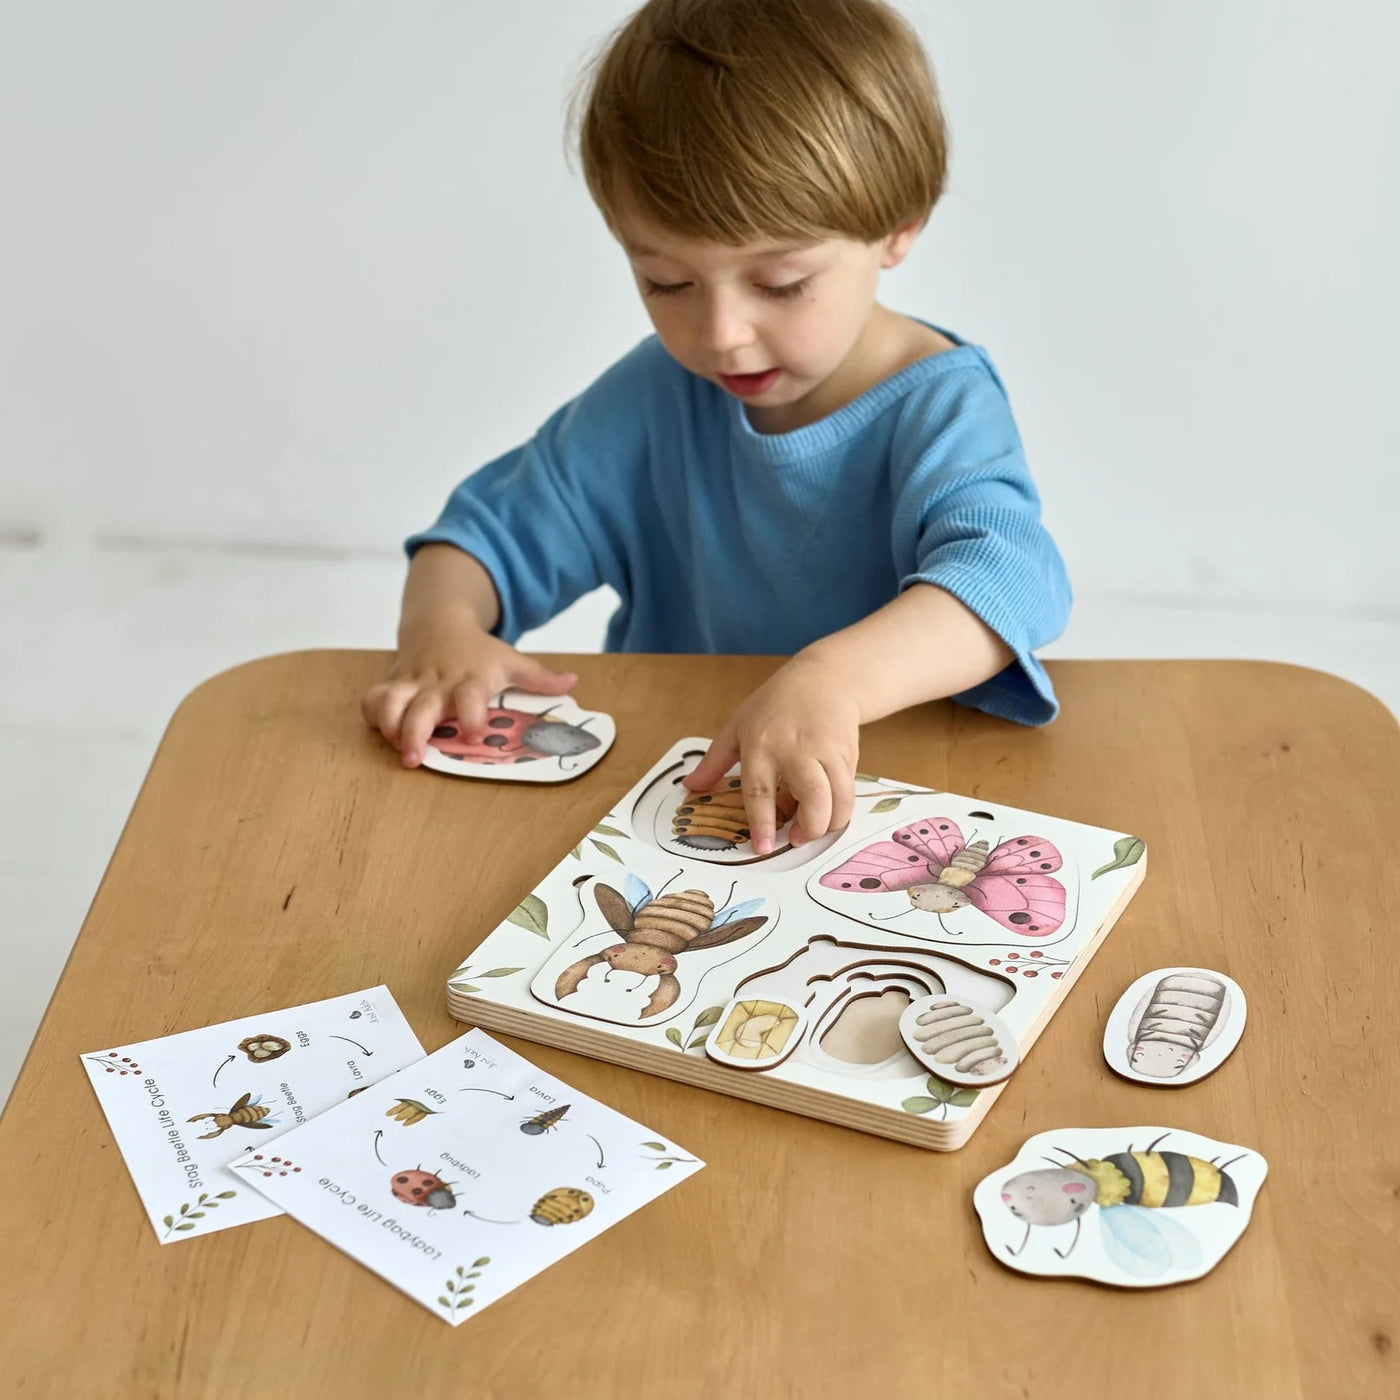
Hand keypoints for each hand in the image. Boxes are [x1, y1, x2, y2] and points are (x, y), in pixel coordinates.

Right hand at [361, 623, 575, 767]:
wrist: (440, 622)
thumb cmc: (479, 651)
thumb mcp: (510, 660)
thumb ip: (539, 677)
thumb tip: (573, 683)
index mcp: (470, 679)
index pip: (470, 697)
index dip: (471, 715)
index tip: (475, 733)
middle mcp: (438, 683)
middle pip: (422, 707)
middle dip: (415, 733)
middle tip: (415, 758)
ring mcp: (412, 683)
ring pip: (390, 701)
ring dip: (389, 726)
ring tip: (398, 749)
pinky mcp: (392, 684)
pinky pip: (372, 698)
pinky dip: (372, 714)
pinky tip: (382, 732)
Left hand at [683, 654, 860, 853]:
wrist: (823, 679)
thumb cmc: (775, 704)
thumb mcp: (736, 726)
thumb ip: (714, 761)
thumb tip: (689, 788)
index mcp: (760, 745)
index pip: (760, 791)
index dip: (761, 823)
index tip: (763, 847)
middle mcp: (795, 749)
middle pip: (812, 798)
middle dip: (810, 829)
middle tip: (797, 840)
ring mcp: (825, 751)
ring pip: (838, 797)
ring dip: (831, 822)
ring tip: (816, 829)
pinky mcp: (847, 753)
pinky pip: (848, 789)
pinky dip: (841, 807)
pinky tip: (829, 809)